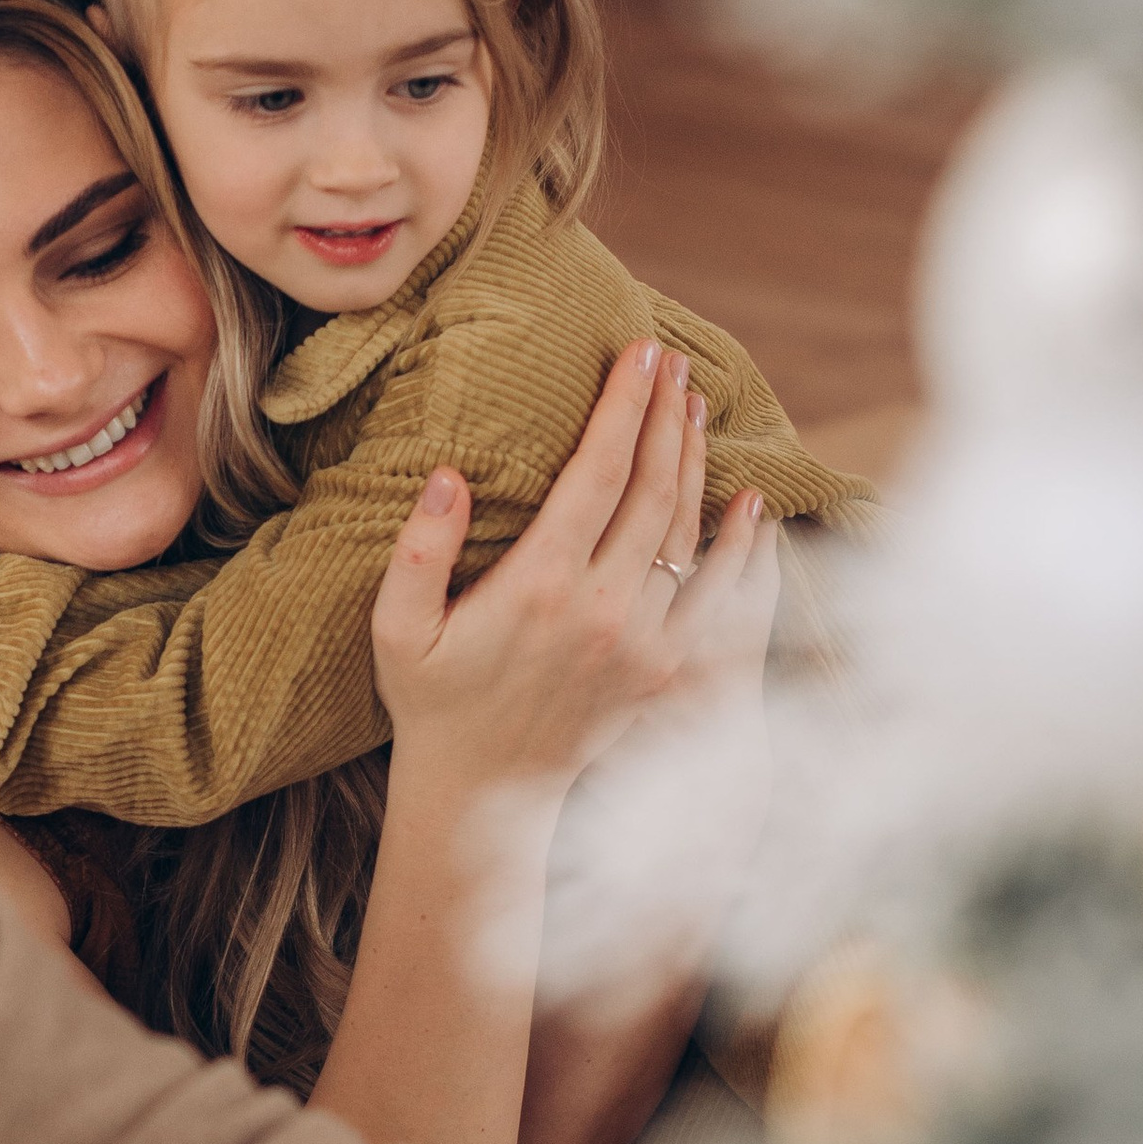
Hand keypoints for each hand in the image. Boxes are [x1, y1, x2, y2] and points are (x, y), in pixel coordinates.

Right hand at [371, 343, 761, 804]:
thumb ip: (418, 551)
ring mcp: (644, 642)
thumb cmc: (432, 699)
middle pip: (652, 489)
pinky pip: (718, 597)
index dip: (624, 407)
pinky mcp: (667, 671)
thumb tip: (449, 476)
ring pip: (686, 532)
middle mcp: (602, 608)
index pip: (597, 473)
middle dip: (666, 416)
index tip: (641, 353)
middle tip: (673, 361)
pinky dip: (738, 547)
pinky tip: (746, 501)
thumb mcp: (396, 628)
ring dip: (696, 462)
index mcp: (538, 585)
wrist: (485, 790)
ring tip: (698, 406)